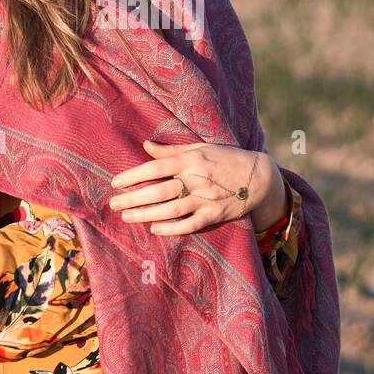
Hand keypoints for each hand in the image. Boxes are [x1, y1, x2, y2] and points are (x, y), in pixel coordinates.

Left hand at [108, 138, 283, 235]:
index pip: (156, 167)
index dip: (134, 176)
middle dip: (134, 198)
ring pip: (171, 209)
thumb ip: (172, 151)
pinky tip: (155, 229)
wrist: (260, 177)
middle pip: (159, 191)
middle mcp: (197, 179)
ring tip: (127, 217)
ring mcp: (206, 198)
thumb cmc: (226, 159)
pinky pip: (190, 224)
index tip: (116, 183)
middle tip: (114, 205)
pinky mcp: (215, 214)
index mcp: (191, 160)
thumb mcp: (200, 148)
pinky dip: (172, 228)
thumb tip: (145, 145)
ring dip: (146, 214)